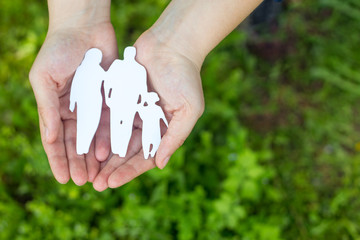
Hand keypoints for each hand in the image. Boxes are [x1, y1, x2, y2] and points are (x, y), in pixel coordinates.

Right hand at [29, 18, 116, 184]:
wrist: (85, 28)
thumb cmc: (58, 50)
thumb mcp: (45, 80)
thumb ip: (47, 109)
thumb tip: (49, 140)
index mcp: (55, 108)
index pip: (56, 141)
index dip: (59, 160)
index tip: (63, 179)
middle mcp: (74, 111)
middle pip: (77, 143)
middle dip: (80, 163)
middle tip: (85, 182)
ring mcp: (93, 106)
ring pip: (95, 137)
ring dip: (96, 156)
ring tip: (100, 174)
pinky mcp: (110, 99)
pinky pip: (111, 122)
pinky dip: (111, 138)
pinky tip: (113, 153)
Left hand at [92, 30, 204, 190]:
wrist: (171, 43)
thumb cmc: (185, 76)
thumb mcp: (188, 109)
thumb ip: (175, 137)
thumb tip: (159, 164)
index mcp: (163, 129)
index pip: (144, 156)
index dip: (129, 171)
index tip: (112, 182)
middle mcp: (146, 123)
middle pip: (126, 151)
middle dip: (112, 167)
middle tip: (95, 184)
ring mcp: (132, 110)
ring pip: (113, 136)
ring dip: (101, 153)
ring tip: (86, 169)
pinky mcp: (120, 96)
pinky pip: (107, 115)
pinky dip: (97, 129)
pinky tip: (84, 141)